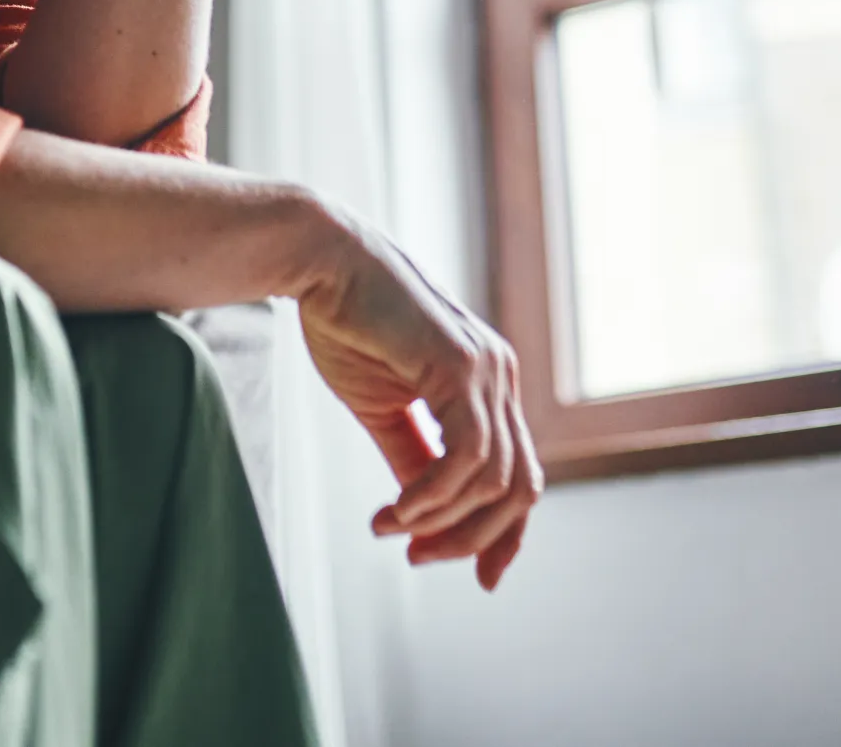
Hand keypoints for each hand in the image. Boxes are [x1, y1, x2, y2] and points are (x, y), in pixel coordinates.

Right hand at [296, 204, 541, 590]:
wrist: (321, 262)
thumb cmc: (345, 324)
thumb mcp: (383, 408)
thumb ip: (412, 457)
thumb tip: (425, 518)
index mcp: (488, 384)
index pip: (518, 475)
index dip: (504, 533)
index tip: (480, 577)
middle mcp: (500, 376)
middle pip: (518, 487)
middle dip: (474, 538)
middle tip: (417, 558)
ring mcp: (488, 369)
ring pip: (493, 479)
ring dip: (442, 521)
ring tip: (390, 529)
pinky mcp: (461, 366)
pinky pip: (465, 457)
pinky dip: (432, 496)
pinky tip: (395, 511)